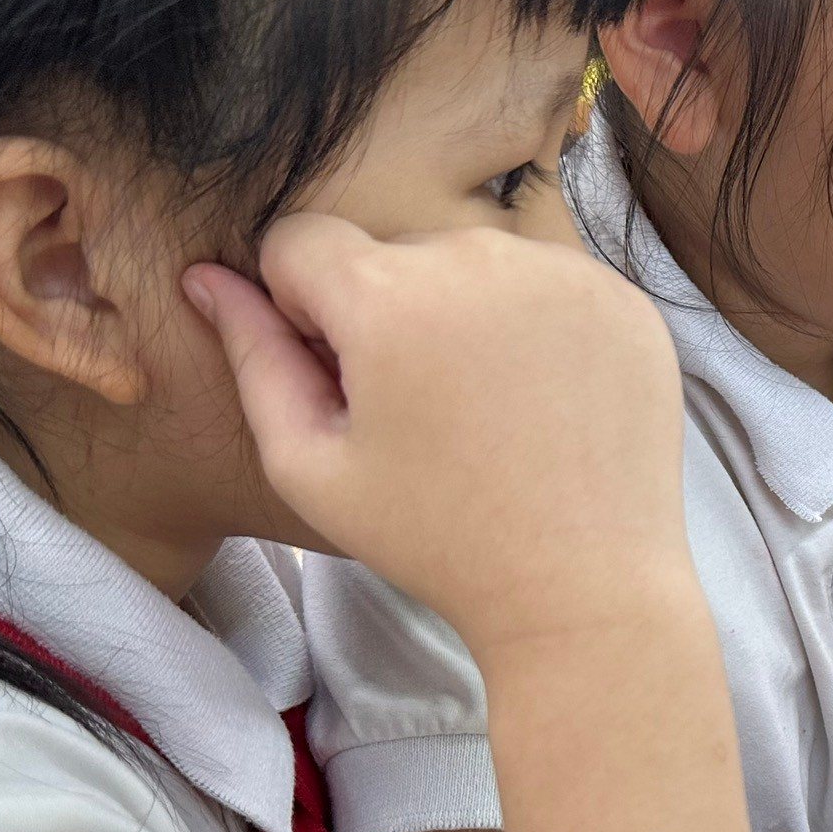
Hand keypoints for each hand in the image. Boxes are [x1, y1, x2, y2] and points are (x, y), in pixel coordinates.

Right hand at [185, 217, 689, 651]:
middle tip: (423, 414)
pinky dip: (536, 328)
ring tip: (487, 412)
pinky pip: (549, 284)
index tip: (343, 378)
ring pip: (474, 264)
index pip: (301, 241)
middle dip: (386, 314)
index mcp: (388, 297)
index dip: (303, 310)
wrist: (584, 590)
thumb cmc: (438, 540)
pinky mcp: (624, 299)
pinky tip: (543, 406)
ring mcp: (564, 273)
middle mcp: (479, 259)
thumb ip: (252, 358)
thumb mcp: (312, 466)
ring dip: (463, 316)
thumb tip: (208, 277)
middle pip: (393, 253)